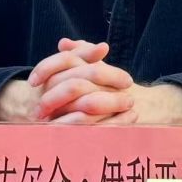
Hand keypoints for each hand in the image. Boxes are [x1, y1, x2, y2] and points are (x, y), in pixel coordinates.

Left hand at [34, 39, 181, 125]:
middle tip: (36, 111)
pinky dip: (76, 132)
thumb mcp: (99, 69)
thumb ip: (82, 54)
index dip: (46, 69)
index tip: (31, 82)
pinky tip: (60, 138)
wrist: (150, 106)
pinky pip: (95, 126)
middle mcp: (104, 80)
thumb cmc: (116, 88)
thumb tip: (63, 43)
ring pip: (84, 105)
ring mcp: (112, 99)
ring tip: (45, 127)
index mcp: (95, 65)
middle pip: (73, 84)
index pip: (67, 60)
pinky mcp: (117, 119)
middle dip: (51, 99)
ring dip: (61, 117)